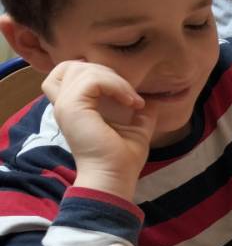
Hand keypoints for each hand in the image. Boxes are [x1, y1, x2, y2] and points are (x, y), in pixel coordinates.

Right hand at [42, 61, 154, 200]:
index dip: (97, 74)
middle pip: (71, 66)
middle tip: (128, 93)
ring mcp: (65, 106)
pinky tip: (131, 102)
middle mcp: (64, 105)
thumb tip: (153, 100)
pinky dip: (115, 85)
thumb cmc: (121, 160)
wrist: (114, 179)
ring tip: (132, 99)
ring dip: (113, 78)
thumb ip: (139, 112)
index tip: (126, 95)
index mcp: (74, 108)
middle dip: (104, 71)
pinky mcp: (72, 108)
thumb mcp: (135, 129)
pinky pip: (91, 80)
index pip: (69, 74)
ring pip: (81, 69)